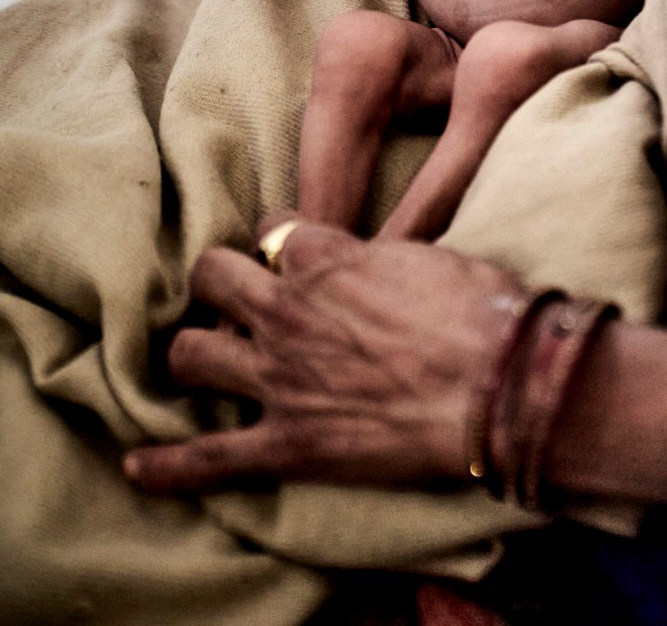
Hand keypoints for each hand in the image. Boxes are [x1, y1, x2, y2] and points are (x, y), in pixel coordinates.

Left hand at [123, 218, 523, 492]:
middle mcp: (285, 310)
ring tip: (207, 362)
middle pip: (212, 276)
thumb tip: (373, 263)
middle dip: (218, 284)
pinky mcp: (287, 444)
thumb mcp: (427, 253)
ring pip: (192, 355)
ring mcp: (279, 379)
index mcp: (321, 256)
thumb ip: (377, 256)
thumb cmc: (479, 310)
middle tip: (236, 300)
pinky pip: (210, 457)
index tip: (290, 254)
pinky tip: (137, 468)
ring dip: (196, 356)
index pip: (271, 229)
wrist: (498, 386)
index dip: (279, 243)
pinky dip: (169, 466)